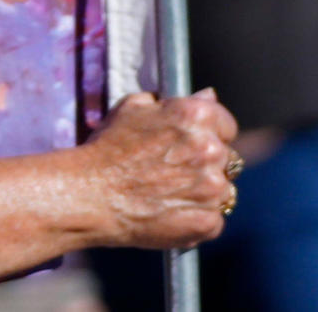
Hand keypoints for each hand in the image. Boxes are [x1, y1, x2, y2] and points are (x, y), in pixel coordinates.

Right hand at [86, 89, 242, 248]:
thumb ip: (173, 102)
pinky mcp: (208, 221)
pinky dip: (195, 218)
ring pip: (222, 190)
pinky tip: (169, 212)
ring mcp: (213, 189)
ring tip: (168, 193)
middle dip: (205, 163)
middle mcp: (211, 150)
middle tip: (172, 170)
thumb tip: (206, 96)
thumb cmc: (107, 149)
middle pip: (226, 157)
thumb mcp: (132, 109)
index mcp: (196, 117)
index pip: (226, 123)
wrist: (91, 194)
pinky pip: (213, 219)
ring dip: (204, 192)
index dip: (209, 133)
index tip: (192, 143)